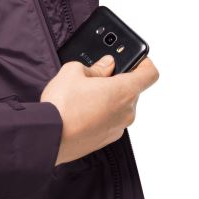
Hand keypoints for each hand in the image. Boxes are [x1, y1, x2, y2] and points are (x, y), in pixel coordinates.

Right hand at [40, 55, 159, 165]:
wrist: (48, 137)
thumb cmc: (62, 105)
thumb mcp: (74, 71)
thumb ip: (96, 67)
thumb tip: (106, 65)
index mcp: (124, 91)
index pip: (150, 74)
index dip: (143, 63)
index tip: (133, 59)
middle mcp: (127, 112)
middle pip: (132, 90)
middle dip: (116, 81)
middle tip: (95, 76)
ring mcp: (118, 128)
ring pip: (120, 106)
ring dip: (108, 98)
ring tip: (83, 96)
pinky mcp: (107, 140)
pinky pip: (110, 120)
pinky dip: (101, 114)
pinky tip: (80, 111)